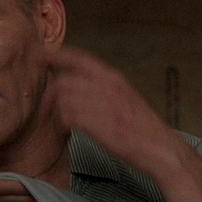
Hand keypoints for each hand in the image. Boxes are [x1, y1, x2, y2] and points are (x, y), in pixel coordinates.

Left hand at [48, 45, 201, 201]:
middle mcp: (107, 86)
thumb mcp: (124, 95)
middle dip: (54, 89)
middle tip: (48, 98)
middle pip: (65, 79)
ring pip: (64, 98)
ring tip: (62, 118)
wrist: (159, 148)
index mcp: (114, 77)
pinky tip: (68, 128)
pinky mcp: (98, 124)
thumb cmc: (141, 125)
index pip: (79, 58)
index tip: (41, 54)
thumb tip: (76, 83)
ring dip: (59, 108)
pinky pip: (69, 117)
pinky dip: (64, 122)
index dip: (58, 54)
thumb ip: (102, 86)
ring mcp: (102, 104)